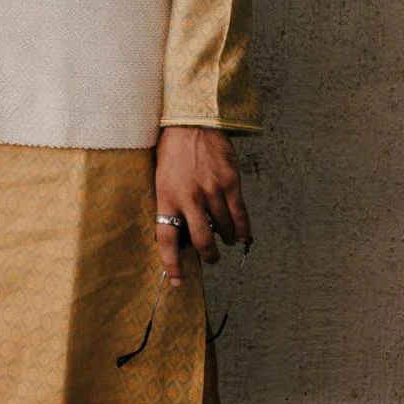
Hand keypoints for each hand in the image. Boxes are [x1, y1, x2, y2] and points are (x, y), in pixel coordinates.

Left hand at [153, 125, 251, 283]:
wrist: (193, 122)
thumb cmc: (173, 150)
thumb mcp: (161, 176)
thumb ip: (170, 202)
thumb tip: (178, 229)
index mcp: (166, 196)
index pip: (167, 237)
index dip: (172, 262)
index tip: (177, 280)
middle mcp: (189, 197)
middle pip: (200, 240)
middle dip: (207, 255)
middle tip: (210, 257)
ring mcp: (211, 191)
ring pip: (222, 229)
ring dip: (224, 239)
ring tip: (225, 240)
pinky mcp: (230, 184)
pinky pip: (239, 215)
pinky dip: (242, 230)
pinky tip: (241, 237)